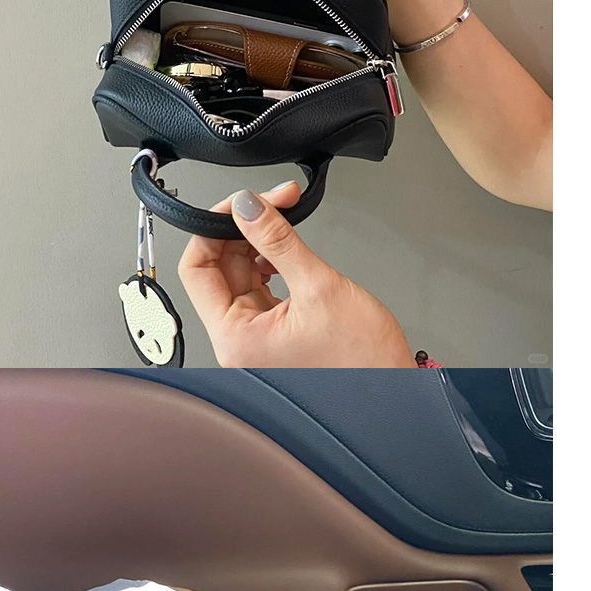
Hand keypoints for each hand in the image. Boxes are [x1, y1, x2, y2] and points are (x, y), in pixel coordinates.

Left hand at [178, 183, 415, 369]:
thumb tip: (248, 206)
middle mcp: (239, 343)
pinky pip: (260, 288)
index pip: (196, 271)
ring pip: (240, 276)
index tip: (240, 203)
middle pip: (219, 270)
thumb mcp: (318, 285)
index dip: (213, 228)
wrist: (394, 391)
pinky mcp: (276, 334)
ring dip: (259, 242)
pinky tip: (286, 249)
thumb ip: (278, 240)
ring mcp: (257, 340)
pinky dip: (271, 262)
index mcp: (236, 339)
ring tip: (285, 218)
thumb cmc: (362, 361)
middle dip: (244, 228)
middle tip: (273, 200)